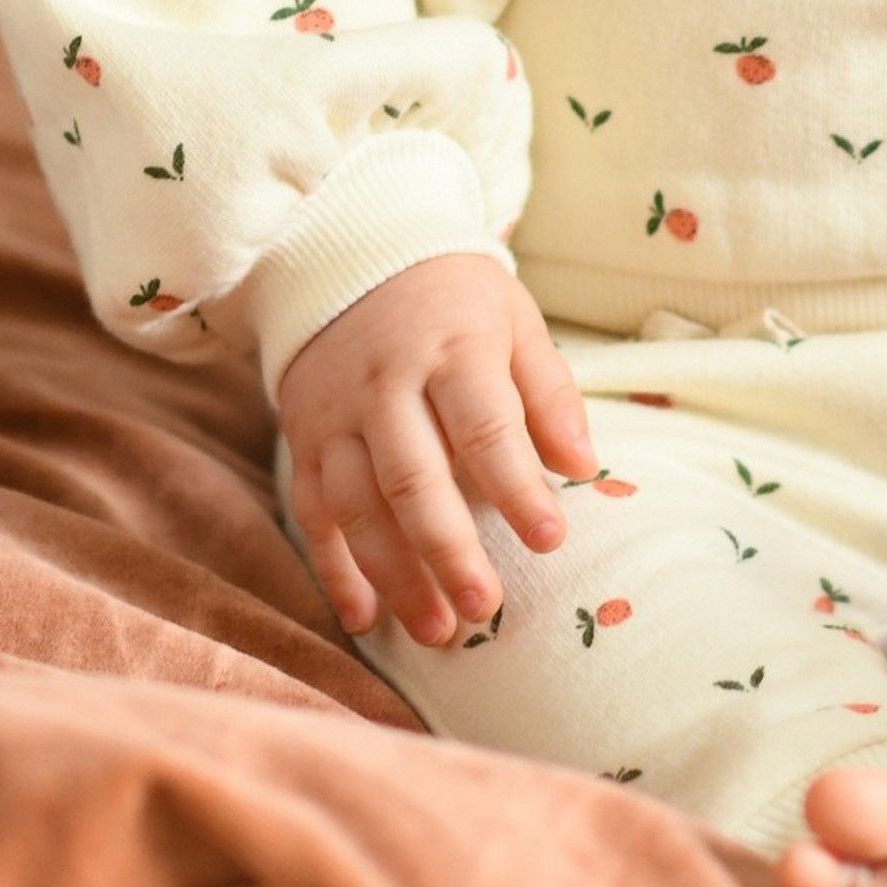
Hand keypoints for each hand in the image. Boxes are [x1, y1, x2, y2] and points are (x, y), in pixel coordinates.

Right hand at [277, 250, 599, 647]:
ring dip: (395, 576)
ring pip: (358, 506)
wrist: (354, 256)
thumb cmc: (456, 300)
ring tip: (438, 630)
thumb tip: (583, 465)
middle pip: (413, 478)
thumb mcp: (515, 320)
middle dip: (448, 551)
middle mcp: (386, 385)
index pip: (485, 426)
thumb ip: (549, 392)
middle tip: (486, 609)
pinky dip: (335, 569)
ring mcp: (337, 416)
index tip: (551, 539)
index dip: (518, 487)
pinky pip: (313, 513)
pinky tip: (364, 617)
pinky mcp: (304, 440)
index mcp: (452, 348)